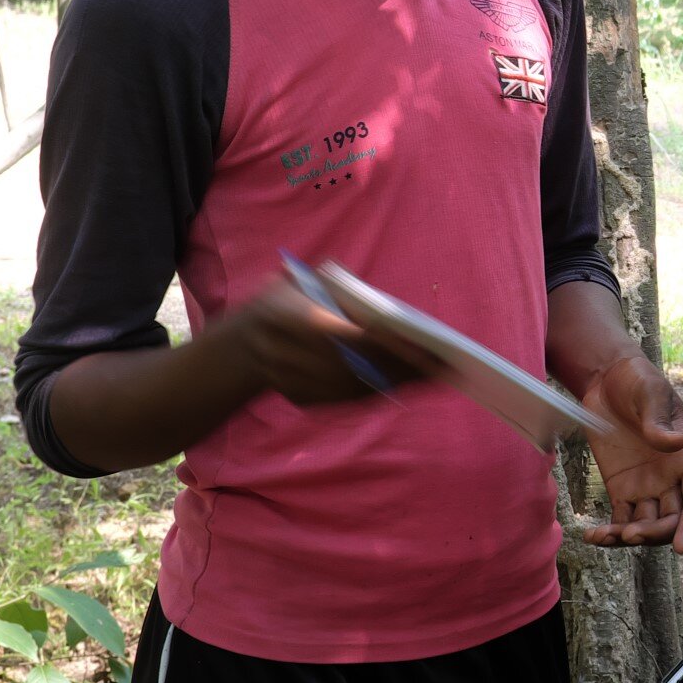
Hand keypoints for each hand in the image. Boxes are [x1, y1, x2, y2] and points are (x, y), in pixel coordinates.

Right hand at [218, 277, 422, 405]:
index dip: (384, 344)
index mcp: (286, 318)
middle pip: (354, 368)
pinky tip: (412, 385)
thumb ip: (334, 285)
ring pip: (354, 389)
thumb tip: (381, 305)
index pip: (344, 336)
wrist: (240, 345)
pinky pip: (348, 401)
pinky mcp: (303, 401)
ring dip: (398, 384)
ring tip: (436, 376)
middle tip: (441, 364)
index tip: (422, 346)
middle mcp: (286, 355)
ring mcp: (292, 383)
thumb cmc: (282, 302)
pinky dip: (382, 393)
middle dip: (401, 368)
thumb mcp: (297, 281)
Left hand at [581, 355, 682, 552]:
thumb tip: (675, 443)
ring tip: (605, 536)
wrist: (608, 380)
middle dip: (656, 533)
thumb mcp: (650, 395)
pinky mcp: (622, 489)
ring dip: (630, 537)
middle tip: (631, 533)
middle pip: (673, 519)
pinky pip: (621, 519)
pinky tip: (593, 535)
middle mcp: (672, 478)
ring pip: (647, 525)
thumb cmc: (638, 382)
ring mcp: (647, 486)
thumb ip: (659, 420)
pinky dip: (610, 533)